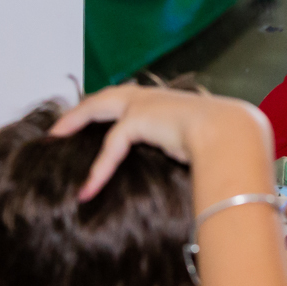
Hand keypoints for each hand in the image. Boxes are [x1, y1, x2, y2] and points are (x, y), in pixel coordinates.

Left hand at [49, 85, 270, 200]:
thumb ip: (190, 150)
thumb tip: (195, 170)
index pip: (133, 99)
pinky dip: (98, 170)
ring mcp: (144, 103)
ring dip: (75, 121)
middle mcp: (154, 96)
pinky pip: (111, 146)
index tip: (98, 119)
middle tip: (62, 124)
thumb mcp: (205, 144)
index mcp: (169, 100)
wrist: (231, 134)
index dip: (113, 108)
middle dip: (83, 108)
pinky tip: (88, 189)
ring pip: (98, 108)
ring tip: (55, 137)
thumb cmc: (228, 141)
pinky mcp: (138, 119)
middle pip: (107, 96)